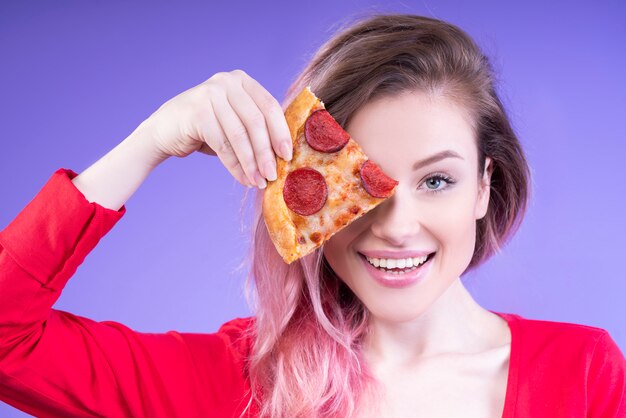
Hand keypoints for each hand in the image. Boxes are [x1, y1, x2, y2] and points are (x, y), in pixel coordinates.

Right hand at [139, 70, 291, 187]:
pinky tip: (243, 178)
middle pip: (256, 122)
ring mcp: (210, 94)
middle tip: (273, 175)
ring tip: (259, 181)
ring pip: (240, 135)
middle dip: (267, 152)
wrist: (164, 131)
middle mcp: (227, 81)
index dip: (281, 132)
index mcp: (242, 80)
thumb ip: (257, 129)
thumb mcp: (235, 122)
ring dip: (252, 163)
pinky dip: (235, 165)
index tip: (288, 156)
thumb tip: (284, 156)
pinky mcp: (198, 112)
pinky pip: (223, 144)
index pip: (269, 106)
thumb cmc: (206, 129)